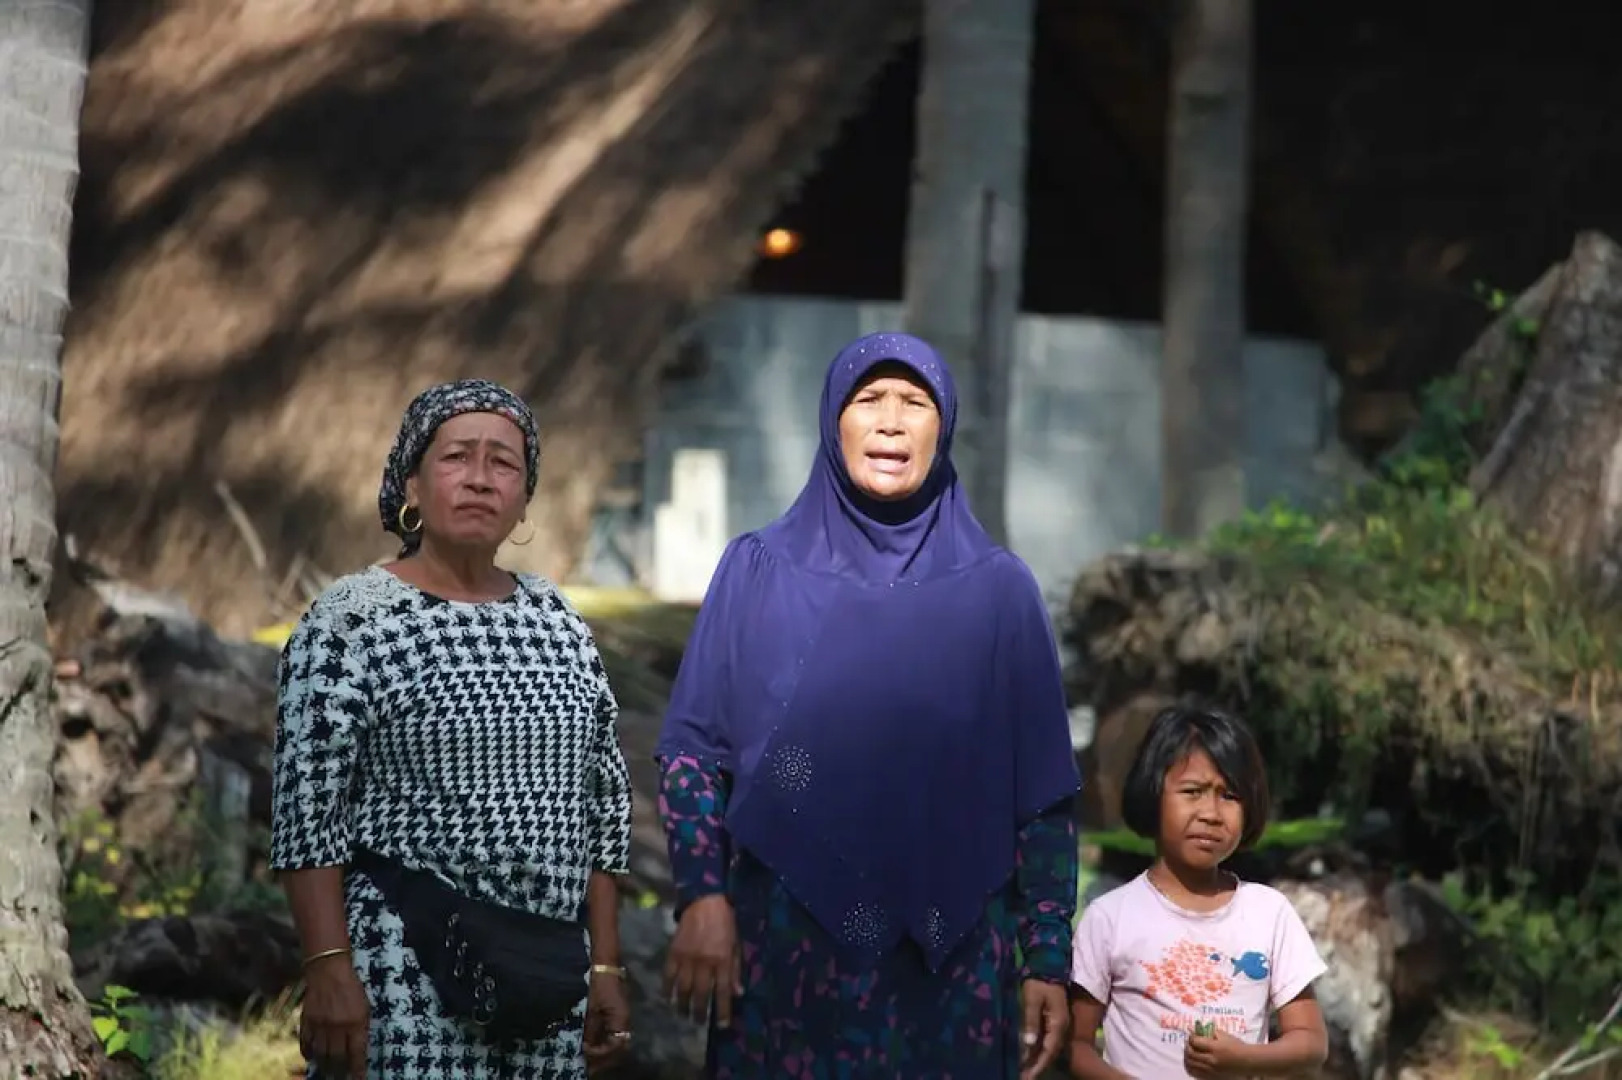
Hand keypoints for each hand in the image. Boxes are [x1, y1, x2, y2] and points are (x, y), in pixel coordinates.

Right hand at [299, 955, 369, 1079]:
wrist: (328, 970)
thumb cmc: (352, 988)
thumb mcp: (364, 1006)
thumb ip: (361, 1028)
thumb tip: (357, 1050)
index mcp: (356, 1022)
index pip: (357, 1053)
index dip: (358, 1069)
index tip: (359, 1078)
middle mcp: (338, 1026)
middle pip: (337, 1058)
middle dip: (340, 1072)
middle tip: (341, 1078)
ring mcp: (320, 1025)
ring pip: (321, 1054)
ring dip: (325, 1066)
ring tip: (328, 1072)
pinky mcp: (306, 1021)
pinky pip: (306, 1044)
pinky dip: (309, 1054)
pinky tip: (312, 1058)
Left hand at [583, 969, 631, 1073]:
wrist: (607, 969)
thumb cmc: (599, 987)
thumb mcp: (592, 1010)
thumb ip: (591, 1031)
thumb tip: (588, 1048)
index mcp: (621, 1019)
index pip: (615, 1046)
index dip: (600, 1053)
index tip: (586, 1051)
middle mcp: (627, 1022)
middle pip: (621, 1049)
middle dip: (605, 1059)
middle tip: (590, 1066)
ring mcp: (626, 1019)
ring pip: (620, 1044)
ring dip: (607, 1054)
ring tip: (593, 1060)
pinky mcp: (622, 1017)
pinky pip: (618, 1036)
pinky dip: (609, 1045)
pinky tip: (598, 1047)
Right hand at [663, 895, 739, 1025]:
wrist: (704, 901)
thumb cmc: (725, 923)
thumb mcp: (735, 945)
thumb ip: (735, 970)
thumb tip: (737, 993)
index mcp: (722, 960)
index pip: (722, 992)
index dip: (722, 1010)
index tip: (721, 1025)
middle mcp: (704, 962)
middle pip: (700, 994)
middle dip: (700, 1012)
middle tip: (699, 1023)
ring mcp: (687, 958)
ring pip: (683, 988)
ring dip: (682, 1005)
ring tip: (683, 1015)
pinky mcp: (673, 952)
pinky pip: (668, 975)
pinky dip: (666, 989)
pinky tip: (667, 998)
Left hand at [1019, 977, 1067, 1078]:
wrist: (1048, 967)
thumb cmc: (1038, 982)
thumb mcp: (1032, 1000)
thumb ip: (1031, 1021)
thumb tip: (1029, 1045)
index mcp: (1058, 1023)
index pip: (1049, 1051)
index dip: (1038, 1065)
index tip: (1027, 1077)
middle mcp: (1061, 1028)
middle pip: (1050, 1053)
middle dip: (1037, 1067)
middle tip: (1024, 1078)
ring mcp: (1059, 1025)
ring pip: (1050, 1049)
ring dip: (1038, 1061)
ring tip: (1025, 1072)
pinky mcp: (1054, 1022)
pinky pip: (1048, 1041)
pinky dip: (1039, 1051)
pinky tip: (1030, 1056)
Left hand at [1184, 1027, 1249, 1077]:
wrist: (1247, 1062)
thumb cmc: (1236, 1046)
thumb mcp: (1224, 1035)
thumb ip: (1209, 1032)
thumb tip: (1195, 1029)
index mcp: (1215, 1048)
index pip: (1194, 1041)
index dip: (1190, 1037)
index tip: (1192, 1035)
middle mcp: (1211, 1060)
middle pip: (1190, 1053)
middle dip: (1187, 1046)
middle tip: (1189, 1043)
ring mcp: (1211, 1071)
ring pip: (1190, 1064)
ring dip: (1187, 1057)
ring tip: (1189, 1053)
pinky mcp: (1211, 1077)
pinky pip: (1195, 1073)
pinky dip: (1190, 1067)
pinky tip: (1193, 1062)